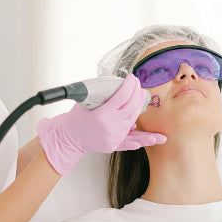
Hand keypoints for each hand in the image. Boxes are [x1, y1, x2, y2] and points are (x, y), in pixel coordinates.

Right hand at [37, 74, 166, 174]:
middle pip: (131, 107)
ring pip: (133, 121)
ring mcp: (113, 136)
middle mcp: (110, 126)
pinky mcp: (114, 144)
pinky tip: (153, 138)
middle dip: (137, 94)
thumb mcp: (85, 99)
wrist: (69, 137)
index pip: (122, 96)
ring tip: (147, 101)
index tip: (132, 78)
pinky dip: (141, 138)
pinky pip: (130, 140)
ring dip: (140, 109)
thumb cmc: (76, 117)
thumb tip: (115, 76)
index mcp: (103, 114)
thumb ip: (101, 88)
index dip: (129, 85)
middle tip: (138, 85)